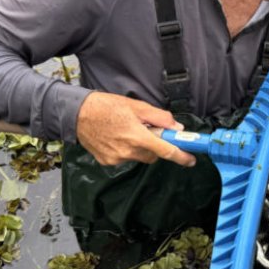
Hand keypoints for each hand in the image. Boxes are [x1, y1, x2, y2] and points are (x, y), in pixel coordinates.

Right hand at [75, 91, 196, 166]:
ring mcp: (117, 158)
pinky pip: (125, 158)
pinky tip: (117, 137)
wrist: (77, 114)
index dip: (181, 156)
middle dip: (156, 146)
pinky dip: (127, 150)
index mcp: (137, 136)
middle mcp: (128, 151)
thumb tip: (176, 127)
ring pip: (139, 157)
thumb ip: (160, 117)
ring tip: (128, 131)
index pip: (165, 151)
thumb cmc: (107, 106)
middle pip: (153, 155)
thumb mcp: (137, 106)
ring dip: (140, 147)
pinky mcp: (107, 162)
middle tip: (148, 131)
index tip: (191, 160)